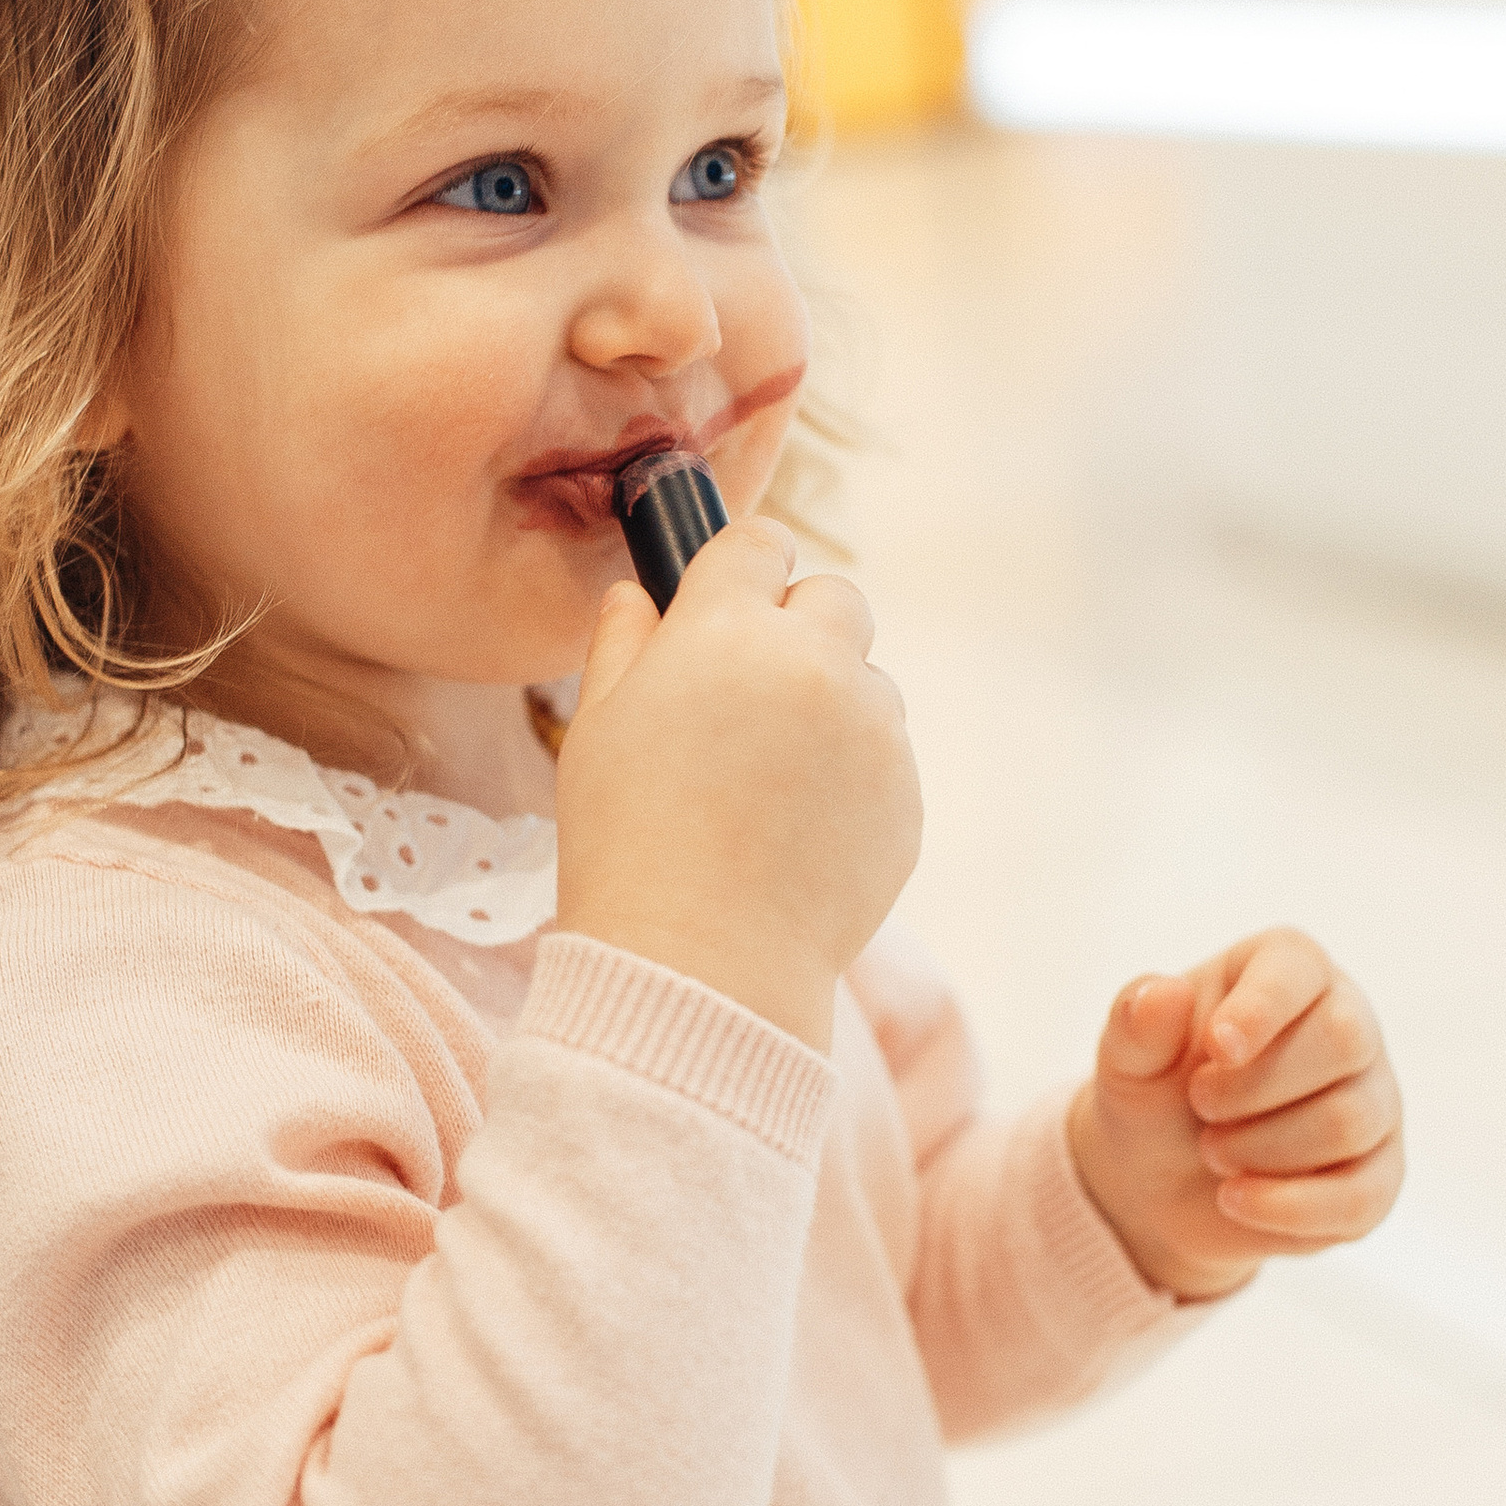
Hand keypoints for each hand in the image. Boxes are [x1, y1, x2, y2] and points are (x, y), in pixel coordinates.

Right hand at [553, 521, 921, 1048]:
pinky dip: (852, 777)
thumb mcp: (598, 731)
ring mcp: (872, 730)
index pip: (757, 543)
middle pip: (836, 597)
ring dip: (833, 705)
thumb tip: (637, 598)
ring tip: (769, 782)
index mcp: (728, 630)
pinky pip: (885, 757)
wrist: (701, 962)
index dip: (741, 569)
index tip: (729, 599)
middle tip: (751, 693)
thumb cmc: (628, 843)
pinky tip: (796, 831)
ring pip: (869, 680)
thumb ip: (623, 645)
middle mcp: (815, 663)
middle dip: (801, 627)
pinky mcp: (906, 794)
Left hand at [1067, 927, 1403, 1302]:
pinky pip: (1360, 1195)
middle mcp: (1348, 1023)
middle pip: (1344, 1040)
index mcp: (1286, 970)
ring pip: (1349, 1122)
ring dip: (1260, 1149)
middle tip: (1200, 1106)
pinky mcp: (1379, 1174)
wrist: (1161, 1182)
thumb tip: (1162, 993)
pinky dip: (1287, 1207)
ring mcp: (1373, 1100)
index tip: (1216, 1049)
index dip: (1261, 1008)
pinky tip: (1234, 1199)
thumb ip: (1136, 1024)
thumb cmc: (1155, 1095)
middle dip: (1255, 1088)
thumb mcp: (1128, 1061)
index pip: (1299, 967)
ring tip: (1212, 1151)